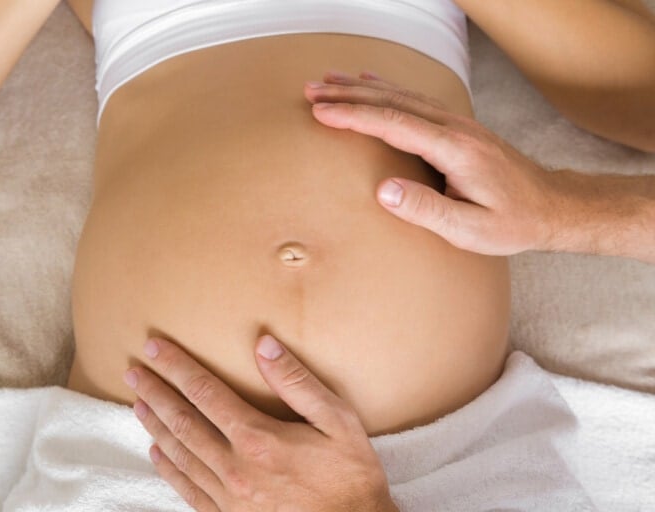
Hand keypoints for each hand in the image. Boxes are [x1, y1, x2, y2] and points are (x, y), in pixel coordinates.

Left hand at [123, 335, 398, 511]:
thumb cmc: (350, 475)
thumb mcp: (337, 420)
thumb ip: (296, 382)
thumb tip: (263, 345)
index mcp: (257, 438)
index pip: (204, 391)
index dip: (176, 367)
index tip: (154, 348)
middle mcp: (235, 467)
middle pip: (182, 421)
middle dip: (155, 392)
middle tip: (132, 371)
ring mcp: (228, 497)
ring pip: (179, 454)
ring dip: (155, 425)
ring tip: (138, 403)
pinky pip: (188, 490)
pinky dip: (168, 469)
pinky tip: (156, 453)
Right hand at [303, 71, 565, 255]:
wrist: (552, 206)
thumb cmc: (512, 222)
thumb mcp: (469, 230)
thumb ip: (426, 209)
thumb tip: (383, 190)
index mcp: (455, 150)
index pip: (394, 124)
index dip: (355, 115)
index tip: (322, 112)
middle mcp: (455, 128)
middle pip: (393, 101)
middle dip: (349, 94)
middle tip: (312, 91)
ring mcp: (458, 123)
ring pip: (402, 95)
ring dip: (362, 87)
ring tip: (328, 82)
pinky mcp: (458, 127)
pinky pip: (415, 100)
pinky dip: (386, 88)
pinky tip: (370, 81)